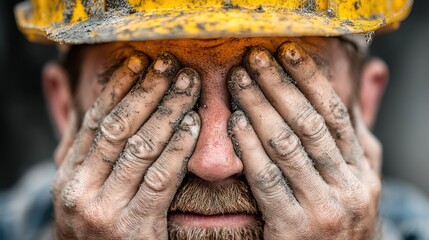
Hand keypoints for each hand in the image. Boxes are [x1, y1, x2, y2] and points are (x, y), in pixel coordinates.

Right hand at [52, 52, 200, 238]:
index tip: (139, 61)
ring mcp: (105, 210)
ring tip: (188, 86)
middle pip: (119, 128)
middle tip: (171, 65)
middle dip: (147, 91)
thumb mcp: (81, 187)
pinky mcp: (135, 228)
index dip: (118, 87)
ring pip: (140, 148)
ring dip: (168, 111)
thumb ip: (80, 144)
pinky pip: (160, 179)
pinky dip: (178, 148)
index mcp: (68, 176)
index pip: (95, 121)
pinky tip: (193, 125)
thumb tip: (62, 85)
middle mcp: (80, 191)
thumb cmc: (100, 223)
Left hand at [228, 42, 380, 238]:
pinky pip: (267, 180)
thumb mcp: (359, 174)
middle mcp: (348, 187)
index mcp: (362, 170)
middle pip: (309, 124)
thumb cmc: (341, 215)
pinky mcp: (293, 228)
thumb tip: (370, 74)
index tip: (288, 52)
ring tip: (239, 82)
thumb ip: (358, 130)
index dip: (310, 79)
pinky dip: (250, 148)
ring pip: (287, 146)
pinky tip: (237, 123)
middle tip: (254, 60)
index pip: (335, 114)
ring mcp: (322, 208)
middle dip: (279, 87)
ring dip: (259, 108)